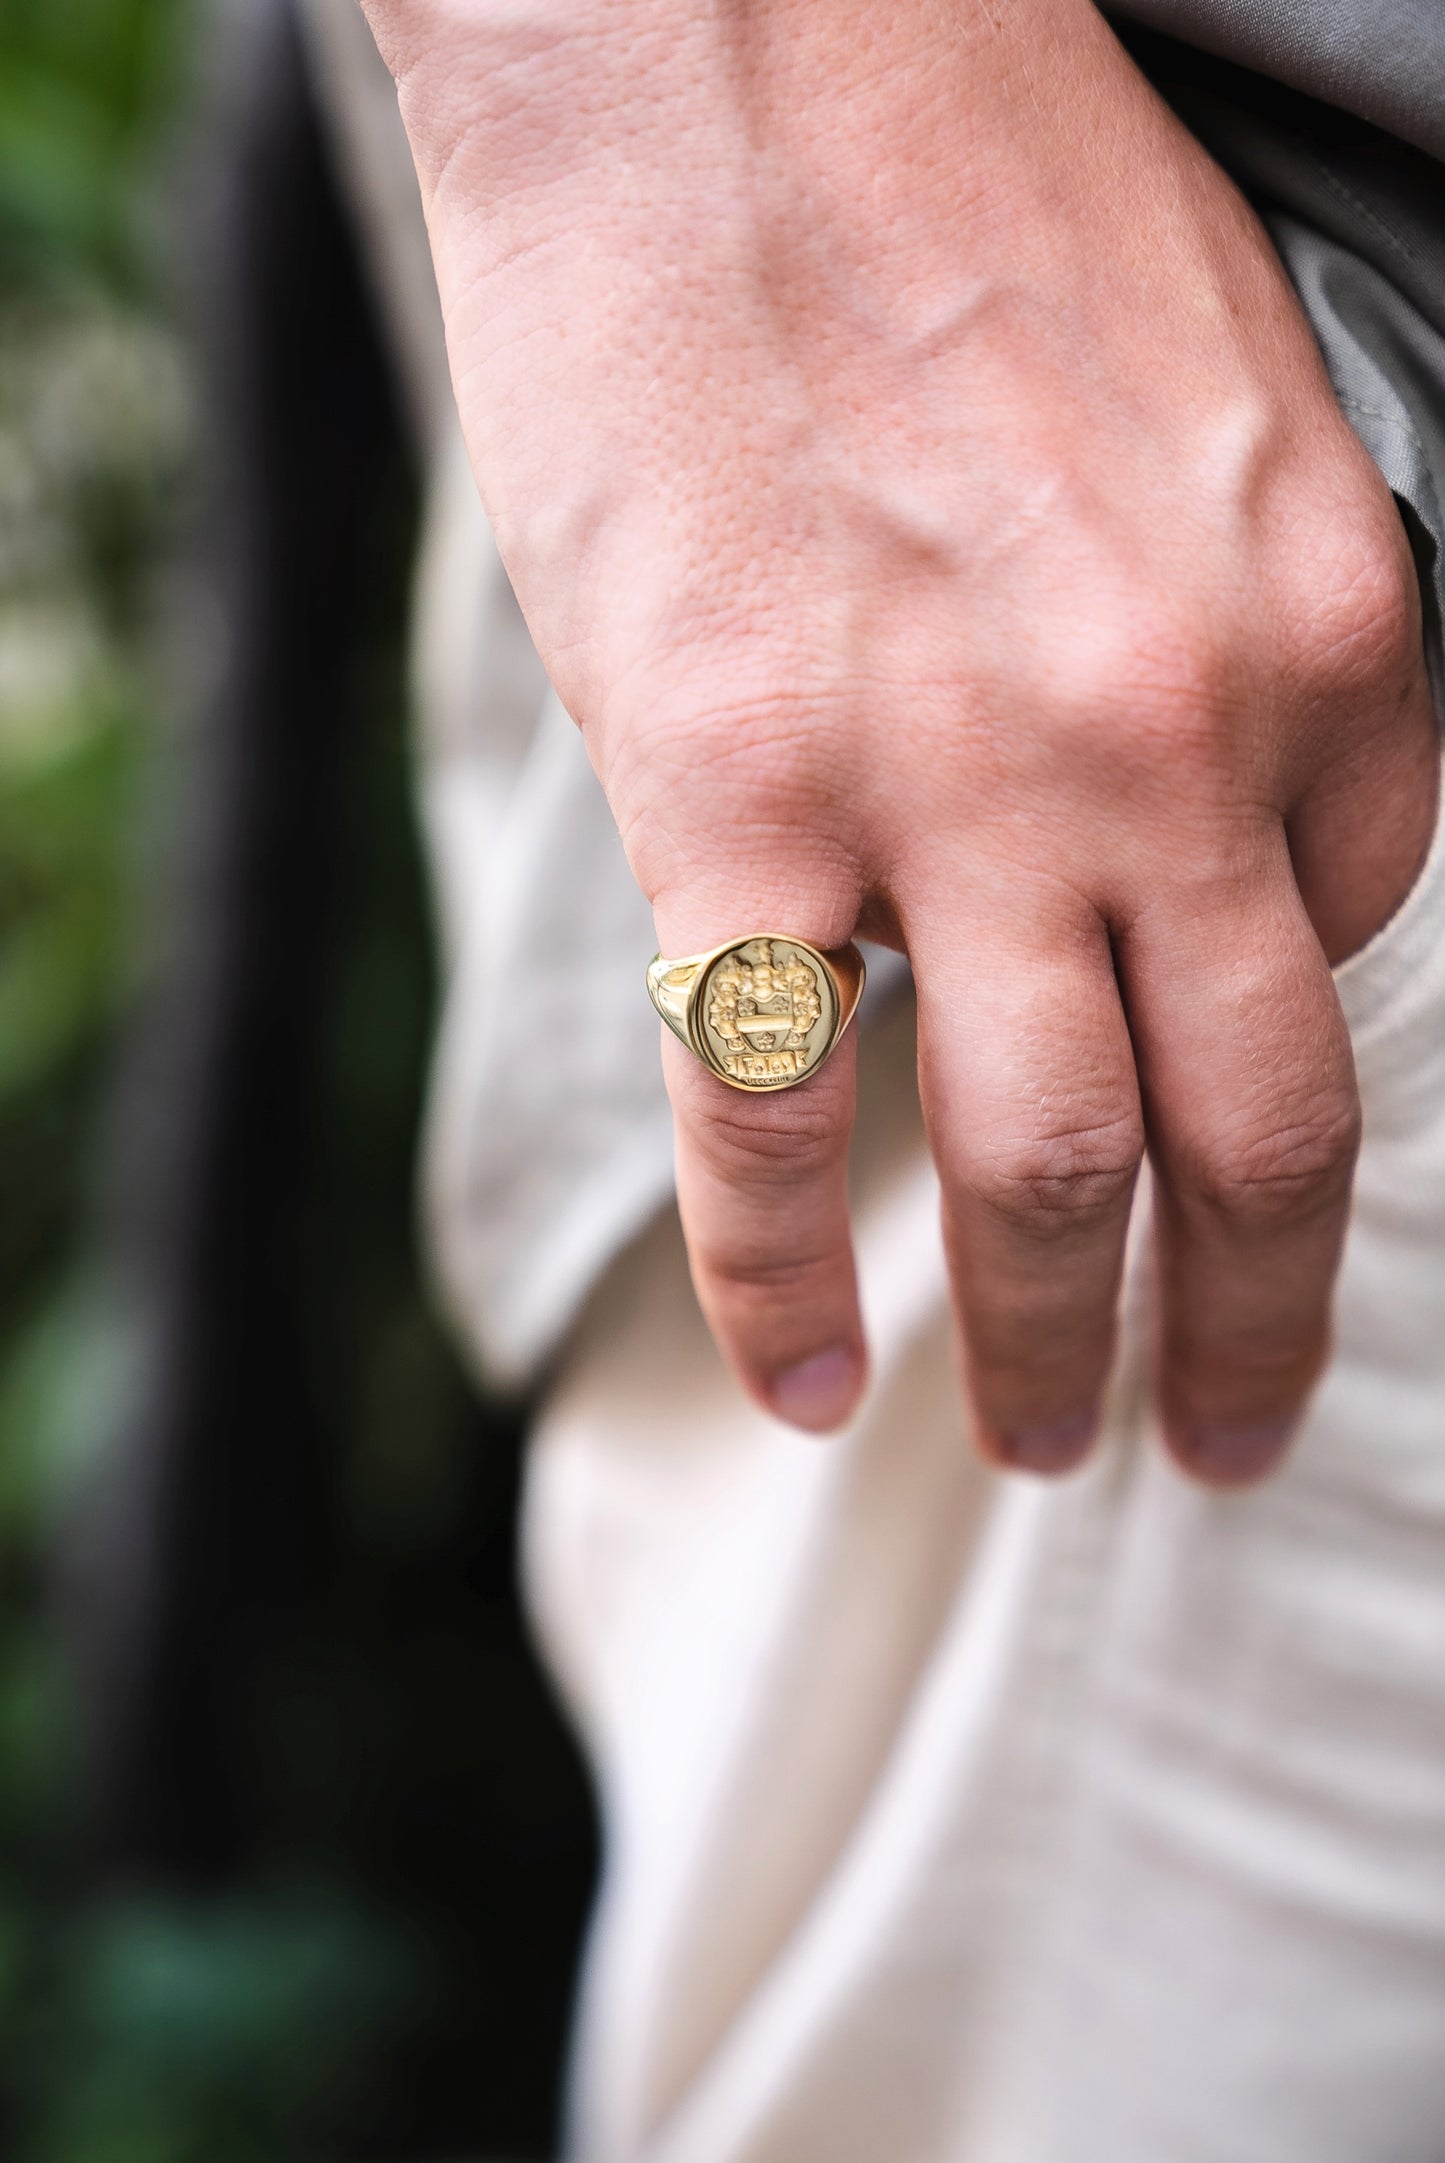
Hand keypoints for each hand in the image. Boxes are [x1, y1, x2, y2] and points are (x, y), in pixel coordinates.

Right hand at [364, 0, 1438, 1481]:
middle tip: (1215, 1440)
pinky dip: (785, 1283)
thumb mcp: (1224, 403)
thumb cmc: (969, 183)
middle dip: (1250, 1325)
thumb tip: (1207, 845)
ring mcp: (956, 783)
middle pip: (1253, 1129)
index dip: (1278, 1042)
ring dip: (1056, 1347)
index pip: (1348, 929)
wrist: (730, 23)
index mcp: (1327, 625)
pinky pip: (771, 1115)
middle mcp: (1174, 737)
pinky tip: (805, 1381)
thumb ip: (1250, 650)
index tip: (1206, 1101)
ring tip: (1046, 1449)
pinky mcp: (734, 790)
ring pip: (1046, 1164)